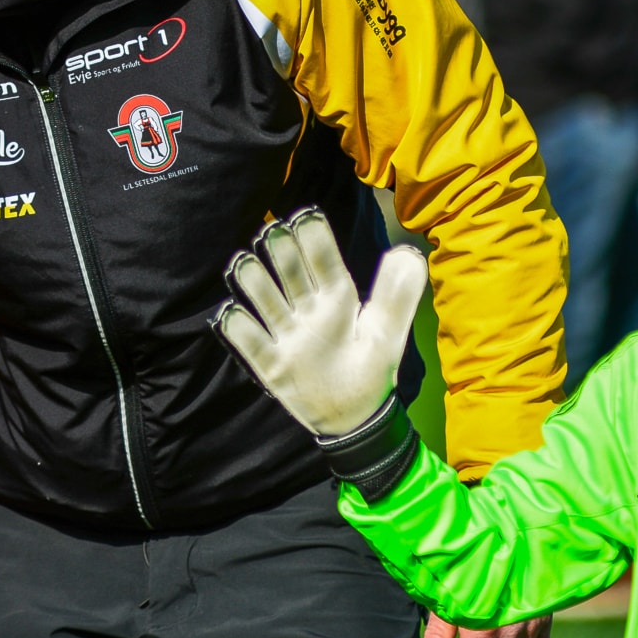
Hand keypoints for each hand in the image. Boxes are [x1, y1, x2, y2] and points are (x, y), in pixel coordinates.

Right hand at [214, 207, 426, 437]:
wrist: (354, 419)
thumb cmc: (371, 370)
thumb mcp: (388, 334)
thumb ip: (397, 296)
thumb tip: (407, 252)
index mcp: (338, 300)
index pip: (325, 263)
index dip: (316, 241)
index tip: (305, 217)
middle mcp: (308, 312)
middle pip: (291, 275)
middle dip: (281, 253)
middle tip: (271, 232)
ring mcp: (287, 336)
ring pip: (266, 301)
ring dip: (254, 283)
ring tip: (244, 264)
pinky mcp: (271, 364)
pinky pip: (249, 343)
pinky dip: (238, 329)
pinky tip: (230, 314)